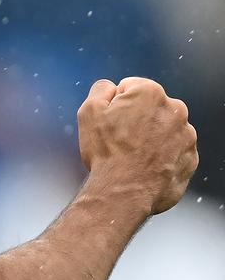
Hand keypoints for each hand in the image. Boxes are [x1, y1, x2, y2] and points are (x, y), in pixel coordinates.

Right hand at [77, 77, 197, 214]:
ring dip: (151, 138)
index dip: (115, 104)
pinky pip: (174, 151)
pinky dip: (162, 157)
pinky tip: (145, 167)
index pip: (130, 88)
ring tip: (132, 156)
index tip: (110, 122)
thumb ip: (101, 89)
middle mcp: (175, 109)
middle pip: (150, 108)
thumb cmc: (106, 152)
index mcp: (150, 93)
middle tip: (120, 140)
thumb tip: (110, 87)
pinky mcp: (191, 158)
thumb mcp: (88, 112)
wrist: (124, 191)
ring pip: (164, 129)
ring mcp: (187, 135)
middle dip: (136, 119)